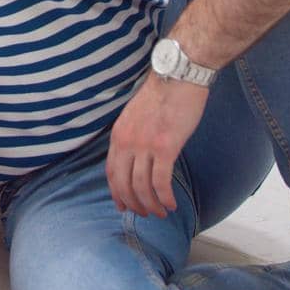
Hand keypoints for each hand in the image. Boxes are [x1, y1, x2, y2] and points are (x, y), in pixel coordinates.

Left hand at [105, 73, 209, 217]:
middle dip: (134, 204)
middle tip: (146, 214)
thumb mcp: (136, 115)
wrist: (178, 75)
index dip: (116, 192)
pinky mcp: (165, 147)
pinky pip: (161, 181)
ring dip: (151, 204)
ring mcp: (144, 145)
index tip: (123, 206)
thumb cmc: (163, 93)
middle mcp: (127, 142)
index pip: (111, 171)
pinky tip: (172, 204)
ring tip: (161, 212)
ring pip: (142, 186)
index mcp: (119, 134)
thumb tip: (139, 156)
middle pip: (124, 184)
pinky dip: (165, 197)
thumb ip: (134, 135)